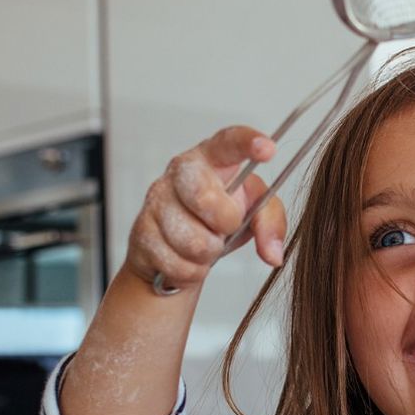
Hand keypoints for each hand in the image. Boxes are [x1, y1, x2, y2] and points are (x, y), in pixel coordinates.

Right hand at [125, 127, 286, 291]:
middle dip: (224, 223)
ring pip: (192, 240)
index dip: (246, 143)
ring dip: (208, 254)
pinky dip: (190, 271)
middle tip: (225, 228)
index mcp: (212, 158)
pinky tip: (187, 259)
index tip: (268, 149)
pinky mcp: (141, 230)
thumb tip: (273, 253)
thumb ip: (270, 224)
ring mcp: (157, 198)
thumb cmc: (216, 221)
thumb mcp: (252, 215)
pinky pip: (176, 263)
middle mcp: (181, 171)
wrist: (177, 252)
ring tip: (205, 246)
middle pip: (203, 197)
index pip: (228, 142)